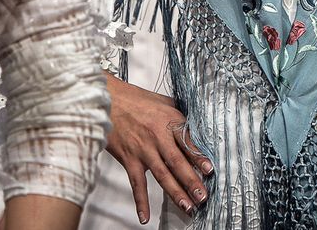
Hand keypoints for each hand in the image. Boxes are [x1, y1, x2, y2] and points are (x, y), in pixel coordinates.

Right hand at [104, 74, 210, 223]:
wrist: (106, 100)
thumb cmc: (135, 99)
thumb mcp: (163, 100)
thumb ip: (179, 113)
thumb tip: (195, 124)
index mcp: (169, 120)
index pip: (188, 142)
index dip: (199, 157)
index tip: (210, 171)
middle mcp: (158, 136)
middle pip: (178, 162)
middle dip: (192, 181)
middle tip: (203, 197)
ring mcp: (143, 149)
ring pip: (162, 175)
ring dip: (175, 193)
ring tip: (188, 207)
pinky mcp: (129, 159)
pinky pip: (136, 184)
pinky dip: (141, 201)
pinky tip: (145, 217)